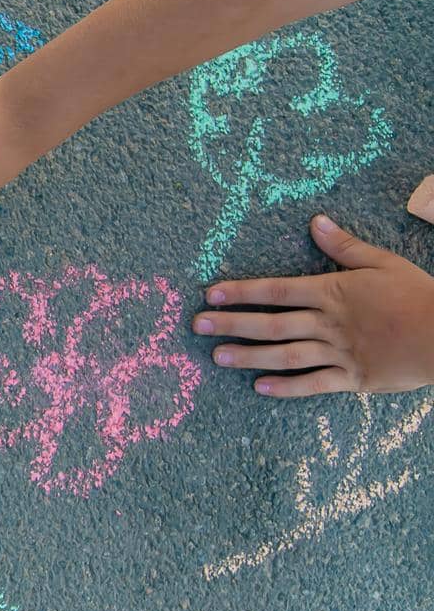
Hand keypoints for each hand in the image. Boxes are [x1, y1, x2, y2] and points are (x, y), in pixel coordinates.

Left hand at [195, 214, 433, 396]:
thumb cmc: (418, 295)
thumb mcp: (383, 262)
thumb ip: (345, 246)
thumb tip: (315, 222)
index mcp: (332, 292)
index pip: (276, 291)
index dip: (241, 292)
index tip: (210, 294)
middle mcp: (329, 323)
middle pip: (271, 323)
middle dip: (232, 324)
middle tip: (198, 326)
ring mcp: (339, 352)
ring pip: (285, 354)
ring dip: (249, 356)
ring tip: (218, 357)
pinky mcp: (353, 378)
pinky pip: (313, 384)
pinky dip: (286, 387)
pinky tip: (260, 388)